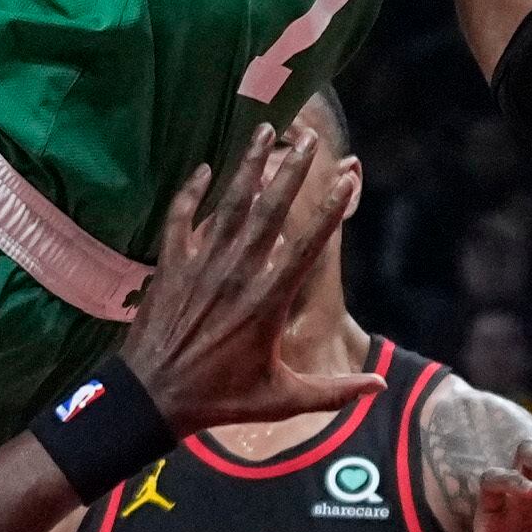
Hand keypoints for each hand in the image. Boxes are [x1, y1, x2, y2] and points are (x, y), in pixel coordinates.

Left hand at [119, 125, 375, 431]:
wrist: (152, 397)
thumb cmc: (220, 400)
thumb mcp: (282, 399)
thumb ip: (333, 391)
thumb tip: (379, 388)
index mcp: (267, 301)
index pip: (307, 246)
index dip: (330, 210)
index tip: (346, 178)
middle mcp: (236, 274)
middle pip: (269, 211)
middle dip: (291, 171)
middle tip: (309, 139)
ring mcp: (201, 266)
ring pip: (228, 205)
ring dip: (248, 167)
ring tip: (264, 131)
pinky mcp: (170, 266)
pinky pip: (181, 219)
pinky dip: (191, 193)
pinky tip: (202, 169)